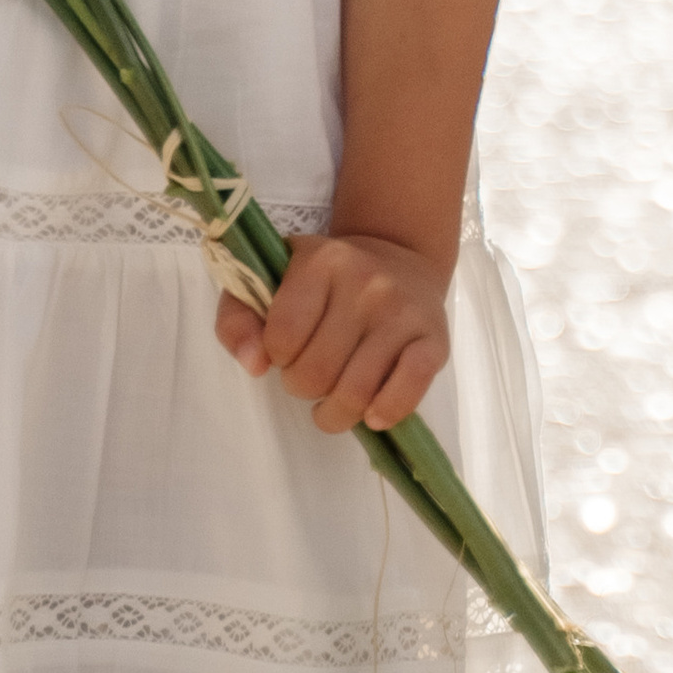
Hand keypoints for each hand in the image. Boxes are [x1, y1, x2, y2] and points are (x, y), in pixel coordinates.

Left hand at [214, 230, 449, 435]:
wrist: (397, 258)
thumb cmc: (323, 281)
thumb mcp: (270, 282)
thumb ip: (238, 319)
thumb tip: (254, 365)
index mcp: (320, 261)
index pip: (282, 336)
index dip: (276, 356)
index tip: (285, 349)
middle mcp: (365, 282)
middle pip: (317, 372)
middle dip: (303, 387)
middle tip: (310, 375)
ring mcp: (402, 312)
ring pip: (357, 392)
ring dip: (335, 414)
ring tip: (331, 404)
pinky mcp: (434, 339)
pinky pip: (407, 391)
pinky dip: (385, 412)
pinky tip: (372, 414)